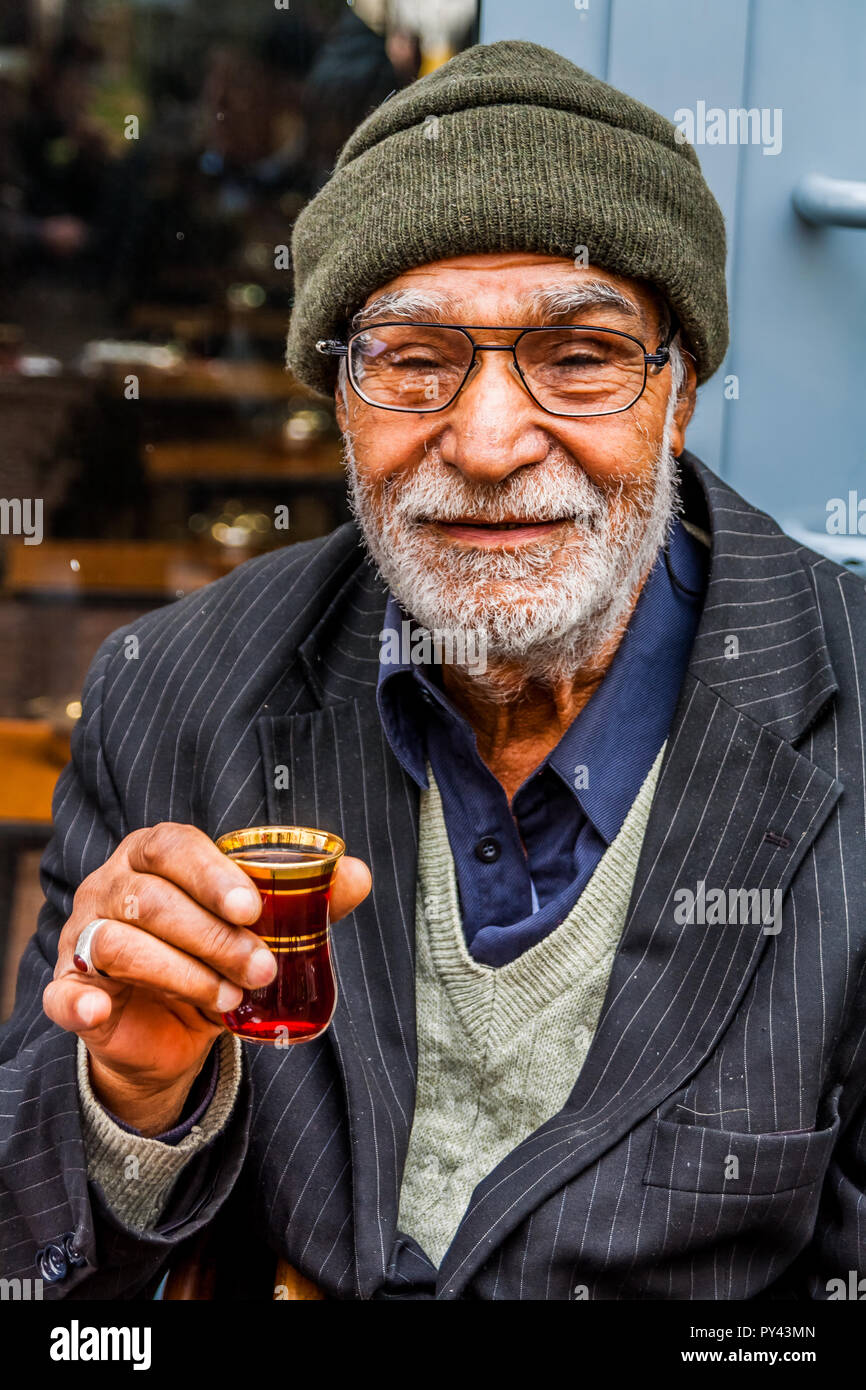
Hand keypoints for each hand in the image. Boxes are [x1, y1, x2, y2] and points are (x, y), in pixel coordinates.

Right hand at [42, 823, 371, 1134]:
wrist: (169, 1030)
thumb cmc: (211, 957)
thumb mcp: (259, 931)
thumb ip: (306, 901)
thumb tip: (358, 874)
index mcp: (153, 856)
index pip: (174, 846)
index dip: (211, 874)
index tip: (252, 908)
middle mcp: (112, 887)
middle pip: (153, 900)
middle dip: (214, 937)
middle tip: (262, 968)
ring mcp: (84, 937)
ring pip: (120, 944)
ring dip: (182, 974)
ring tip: (230, 999)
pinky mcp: (70, 990)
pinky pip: (64, 991)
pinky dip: (80, 999)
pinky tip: (103, 1008)